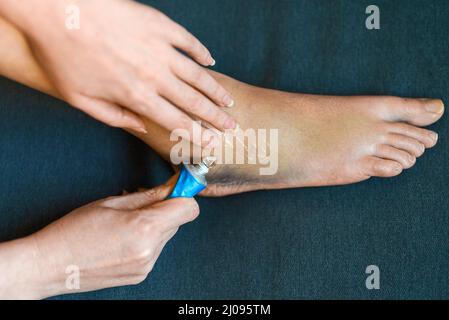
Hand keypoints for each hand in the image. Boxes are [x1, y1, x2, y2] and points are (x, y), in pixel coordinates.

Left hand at [0, 0, 234, 145]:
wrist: (59, 9)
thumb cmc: (63, 55)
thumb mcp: (80, 98)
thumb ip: (113, 117)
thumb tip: (140, 127)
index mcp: (137, 96)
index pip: (176, 122)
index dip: (197, 135)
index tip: (213, 144)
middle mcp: (155, 75)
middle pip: (194, 102)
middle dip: (215, 118)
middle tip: (232, 126)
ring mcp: (160, 48)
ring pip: (197, 74)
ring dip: (215, 90)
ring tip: (228, 102)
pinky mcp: (160, 25)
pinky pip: (188, 41)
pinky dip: (202, 53)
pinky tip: (211, 61)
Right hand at [0, 184, 198, 298]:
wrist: (50, 265)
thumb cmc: (75, 230)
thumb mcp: (112, 203)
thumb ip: (149, 195)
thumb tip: (174, 185)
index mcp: (145, 228)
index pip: (188, 208)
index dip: (183, 194)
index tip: (175, 187)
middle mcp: (150, 250)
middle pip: (177, 220)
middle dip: (164, 208)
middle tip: (139, 202)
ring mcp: (146, 266)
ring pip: (166, 234)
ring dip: (154, 225)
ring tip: (125, 223)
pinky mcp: (141, 275)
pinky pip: (155, 249)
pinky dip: (146, 240)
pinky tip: (122, 238)